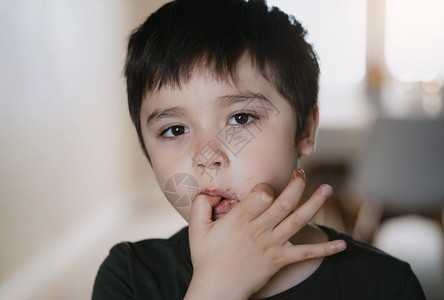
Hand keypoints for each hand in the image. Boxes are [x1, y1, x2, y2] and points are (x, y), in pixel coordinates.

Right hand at [185, 169, 345, 299]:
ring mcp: (272, 245)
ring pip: (298, 221)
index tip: (264, 187)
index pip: (263, 194)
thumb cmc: (206, 258)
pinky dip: (325, 250)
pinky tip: (342, 245)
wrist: (218, 289)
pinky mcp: (280, 260)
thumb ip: (201, 204)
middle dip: (296, 184)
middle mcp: (259, 230)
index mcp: (240, 219)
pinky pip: (305, 254)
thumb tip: (212, 191)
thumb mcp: (196, 228)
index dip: (266, 186)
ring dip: (314, 204)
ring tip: (327, 189)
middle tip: (302, 173)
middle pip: (284, 202)